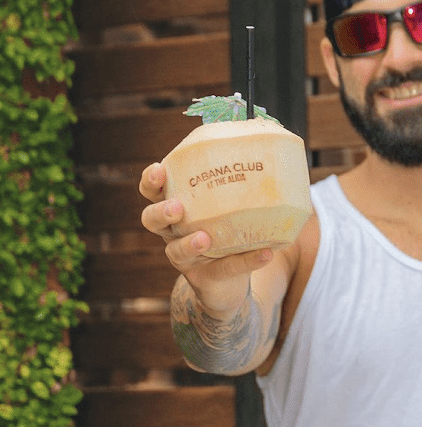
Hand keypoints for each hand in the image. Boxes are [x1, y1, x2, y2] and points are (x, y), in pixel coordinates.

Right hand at [139, 162, 272, 314]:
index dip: (150, 181)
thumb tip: (263, 143)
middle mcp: (172, 233)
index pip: (152, 192)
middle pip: (151, 221)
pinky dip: (246, 261)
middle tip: (177, 207)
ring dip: (189, 243)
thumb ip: (236, 182)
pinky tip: (265, 254)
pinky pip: (224, 270)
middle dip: (161, 212)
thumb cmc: (226, 233)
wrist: (228, 283)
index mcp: (175, 209)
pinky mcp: (203, 278)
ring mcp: (184, 258)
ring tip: (205, 238)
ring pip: (177, 251)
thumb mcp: (227, 208)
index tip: (159, 170)